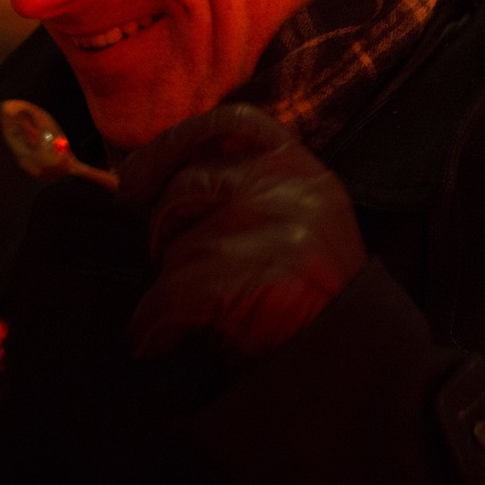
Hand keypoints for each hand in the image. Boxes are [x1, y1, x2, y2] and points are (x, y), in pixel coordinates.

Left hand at [118, 105, 363, 358]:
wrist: (351, 361)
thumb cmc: (303, 292)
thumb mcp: (288, 220)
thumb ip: (235, 189)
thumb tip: (141, 180)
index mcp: (299, 168)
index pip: (230, 124)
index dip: (173, 144)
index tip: (133, 176)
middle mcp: (290, 189)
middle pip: (187, 185)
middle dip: (162, 226)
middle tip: (164, 258)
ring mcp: (277, 231)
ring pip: (180, 244)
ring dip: (168, 280)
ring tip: (183, 309)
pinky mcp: (258, 278)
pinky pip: (172, 293)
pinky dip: (153, 322)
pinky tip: (154, 340)